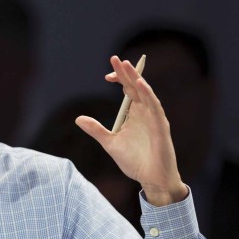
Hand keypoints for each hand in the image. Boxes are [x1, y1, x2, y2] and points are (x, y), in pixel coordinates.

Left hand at [75, 55, 187, 205]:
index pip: (128, 90)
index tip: (106, 76)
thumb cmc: (135, 161)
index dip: (119, 79)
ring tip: (128, 66)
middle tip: (115, 58)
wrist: (150, 179)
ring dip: (137, 79)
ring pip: (147, 94)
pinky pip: (155, 108)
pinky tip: (141, 86)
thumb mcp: (110, 143)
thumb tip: (77, 118)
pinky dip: (149, 96)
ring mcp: (155, 118)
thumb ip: (96, 130)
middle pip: (136, 87)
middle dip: (126, 72)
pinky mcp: (161, 127)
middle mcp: (146, 112)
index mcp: (135, 114)